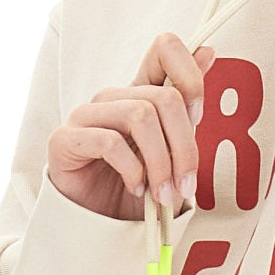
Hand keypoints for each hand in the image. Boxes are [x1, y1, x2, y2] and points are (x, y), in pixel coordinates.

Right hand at [46, 32, 215, 220]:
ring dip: (160, 163)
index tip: (199, 116)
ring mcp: (86, 115)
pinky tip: (135, 188)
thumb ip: (185, 105)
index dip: (190, 75)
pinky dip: (132, 170)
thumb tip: (208, 51)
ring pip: (140, 116)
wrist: (101, 225)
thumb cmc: (139, 187)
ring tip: (162, 193)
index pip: (164, 49)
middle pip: (164, 98)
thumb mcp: (172, 149)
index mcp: (140, 93)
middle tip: (186, 184)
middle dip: (184, 147)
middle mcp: (113, 97)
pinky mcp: (65, 139)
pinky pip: (109, 142)